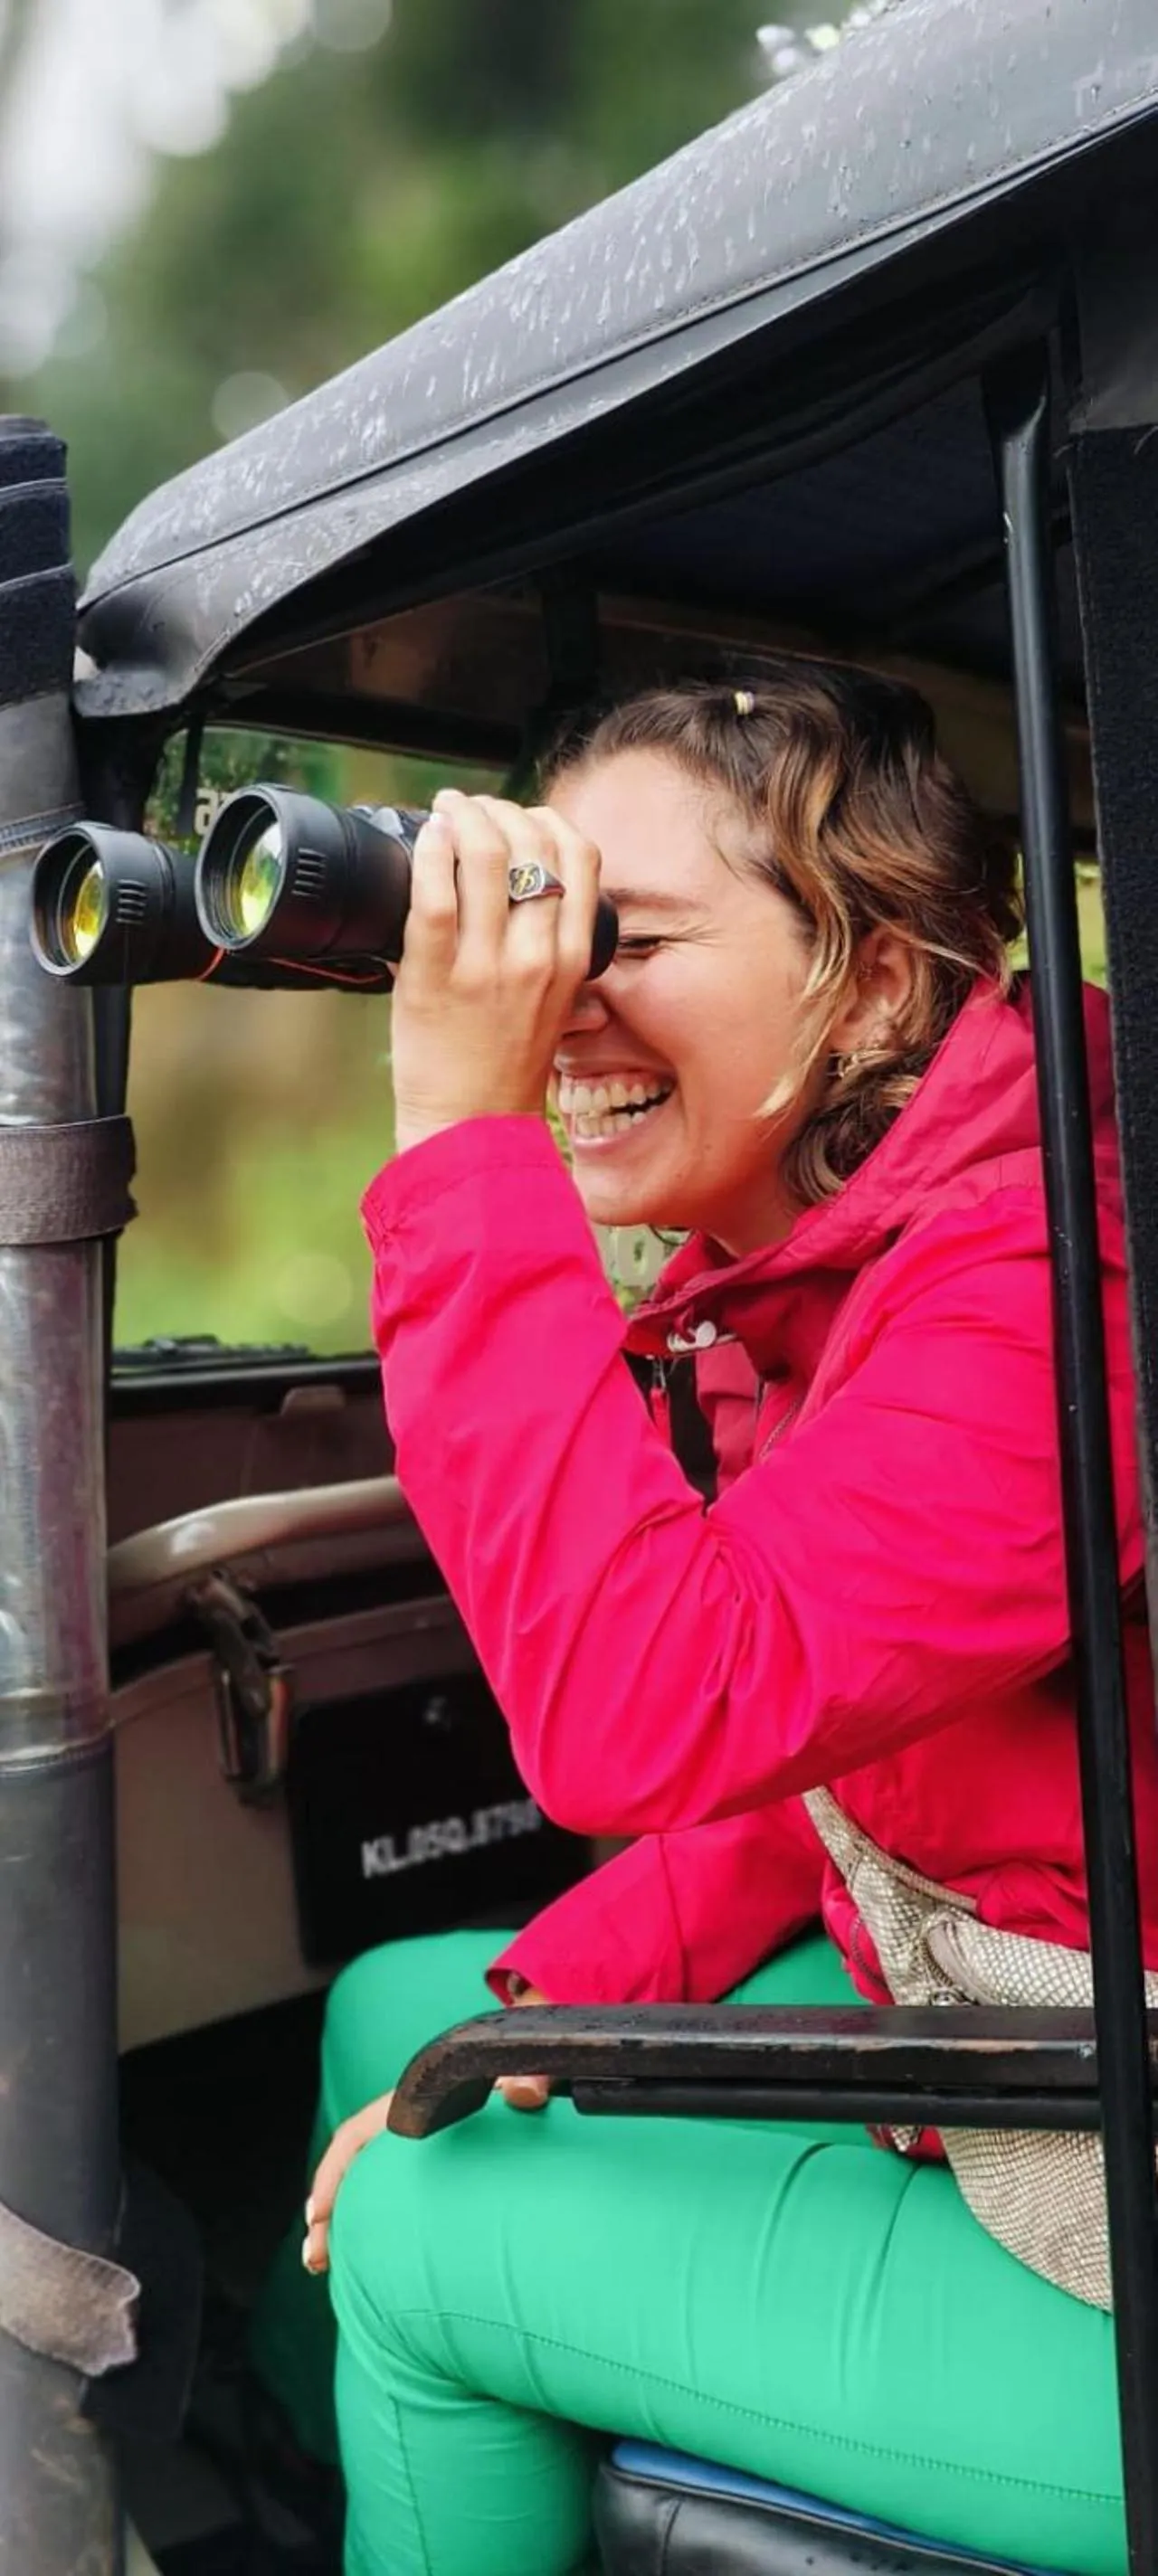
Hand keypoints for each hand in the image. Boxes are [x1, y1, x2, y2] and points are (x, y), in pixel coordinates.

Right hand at [300, 1984, 552, 2273]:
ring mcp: (413, 2149)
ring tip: (321, 2266)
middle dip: (327, 2211)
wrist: (533, 2069)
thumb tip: (523, 2096)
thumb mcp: (522, 2073)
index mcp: (416, 2100)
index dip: (334, 2171)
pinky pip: (386, 2196)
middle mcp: (404, 2123)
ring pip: (364, 2184)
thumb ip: (527, 2081)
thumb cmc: (522, 2071)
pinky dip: (370, 2223)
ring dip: (341, 2221)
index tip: (318, 2213)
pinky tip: (369, 2264)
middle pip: (352, 2167)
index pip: (357, 2133)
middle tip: (314, 2259)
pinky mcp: (426, 2171)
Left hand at [389, 789, 599, 1154]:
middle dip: (500, 810)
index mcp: (574, 959)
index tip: (520, 817)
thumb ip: (553, 949)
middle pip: (533, 844)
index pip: (581, 858)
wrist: (472, 1128)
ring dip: (464, 815)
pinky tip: (426, 835)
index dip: (549, 821)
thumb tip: (528, 893)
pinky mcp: (435, 977)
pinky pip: (435, 895)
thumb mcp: (556, 1003)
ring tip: (447, 809)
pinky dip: (430, 851)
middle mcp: (538, 956)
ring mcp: (487, 966)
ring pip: (486, 857)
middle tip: (472, 808)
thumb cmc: (506, 1067)